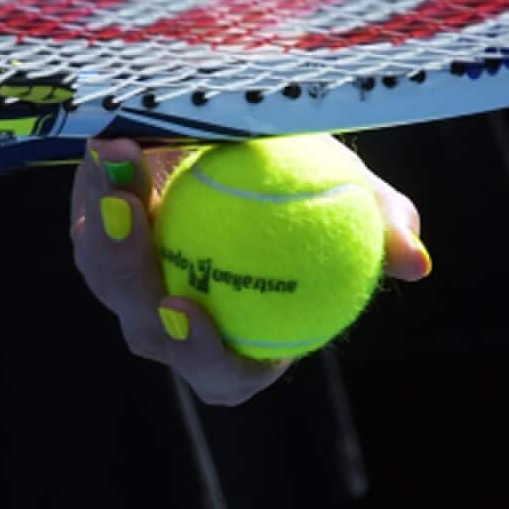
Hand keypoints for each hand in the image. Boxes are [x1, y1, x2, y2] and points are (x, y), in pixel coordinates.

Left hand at [71, 135, 429, 406]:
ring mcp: (129, 283)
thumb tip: (414, 263)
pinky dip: (103, 184)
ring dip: (109, 229)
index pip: (222, 373)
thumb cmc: (310, 180)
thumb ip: (381, 226)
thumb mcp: (350, 192)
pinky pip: (95, 217)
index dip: (205, 357)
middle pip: (146, 328)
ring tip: (120, 175)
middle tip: (136, 226)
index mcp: (239, 341)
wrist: (254, 135)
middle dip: (133, 283)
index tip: (192, 308)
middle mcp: (176, 322)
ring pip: (105, 272)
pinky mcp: (98, 235)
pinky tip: (114, 146)